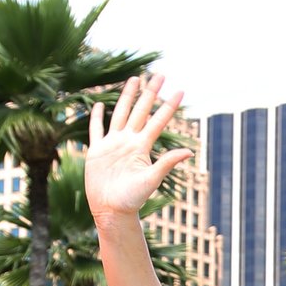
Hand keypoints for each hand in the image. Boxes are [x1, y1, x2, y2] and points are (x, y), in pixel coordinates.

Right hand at [86, 74, 193, 219]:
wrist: (111, 211)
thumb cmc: (132, 199)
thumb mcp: (151, 180)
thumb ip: (167, 163)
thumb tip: (189, 152)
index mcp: (142, 147)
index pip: (158, 121)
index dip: (168, 107)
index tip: (180, 91)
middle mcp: (128, 142)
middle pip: (140, 110)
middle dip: (150, 93)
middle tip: (159, 74)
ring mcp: (112, 145)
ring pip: (120, 114)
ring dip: (127, 97)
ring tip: (134, 79)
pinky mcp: (96, 151)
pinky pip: (96, 130)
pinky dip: (96, 117)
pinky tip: (98, 105)